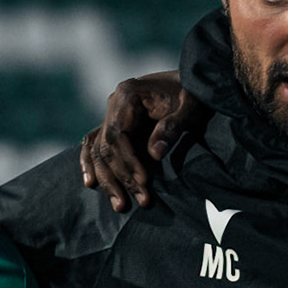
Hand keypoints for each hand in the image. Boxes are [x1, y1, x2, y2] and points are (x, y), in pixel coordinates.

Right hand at [79, 70, 189, 210]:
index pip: (117, 135)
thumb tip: (154, 154)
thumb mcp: (190, 107)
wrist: (196, 82)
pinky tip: (91, 184)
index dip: (127, 161)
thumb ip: (172, 127)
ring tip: (120, 205)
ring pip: (99, 151)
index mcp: (127, 94)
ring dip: (107, 178)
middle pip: (106, 147)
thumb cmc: (195, 92)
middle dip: (120, 176)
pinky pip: (97, 146)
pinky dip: (92, 164)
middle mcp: (114, 104)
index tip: (143, 181)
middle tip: (140, 200)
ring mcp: (113, 115)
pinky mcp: (118, 125)